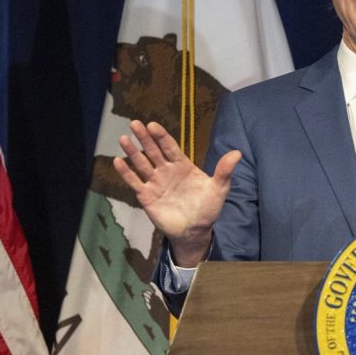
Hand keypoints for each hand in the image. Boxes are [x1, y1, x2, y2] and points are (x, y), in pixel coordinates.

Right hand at [113, 120, 240, 265]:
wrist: (195, 231)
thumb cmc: (208, 208)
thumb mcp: (219, 188)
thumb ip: (224, 171)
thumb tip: (238, 152)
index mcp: (183, 166)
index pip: (170, 147)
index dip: (161, 136)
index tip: (152, 125)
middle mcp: (167, 171)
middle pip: (154, 151)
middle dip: (144, 138)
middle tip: (135, 123)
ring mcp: (155, 182)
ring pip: (142, 164)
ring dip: (133, 152)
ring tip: (123, 139)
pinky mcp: (146, 196)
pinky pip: (134, 182)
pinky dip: (126, 172)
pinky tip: (117, 161)